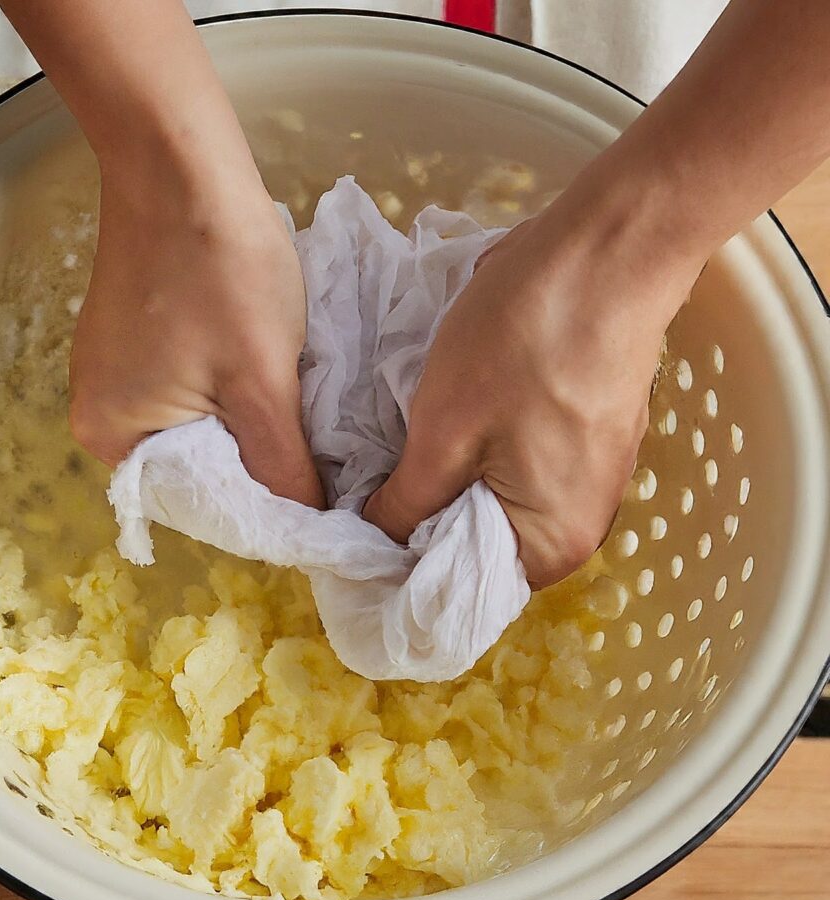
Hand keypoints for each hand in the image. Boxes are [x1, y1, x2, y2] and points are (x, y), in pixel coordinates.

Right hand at [0, 0, 322, 506]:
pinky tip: (262, 370)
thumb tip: (312, 526)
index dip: (265, 505)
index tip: (318, 491)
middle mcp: (101, 418)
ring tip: (293, 402)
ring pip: (200, 430)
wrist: (180, 164)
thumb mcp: (263, 384)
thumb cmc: (219, 272)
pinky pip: (188, 393)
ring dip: (249, 424)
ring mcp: (112, 377)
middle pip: (200, 471)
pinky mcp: (132, 344)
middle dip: (259, 461)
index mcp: (114, 440)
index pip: (204, 507)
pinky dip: (229, 391)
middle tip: (315, 444)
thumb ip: (285, 469)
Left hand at [363, 204, 702, 588]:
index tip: (352, 536)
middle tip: (365, 488)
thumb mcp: (443, 433)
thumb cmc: (523, 345)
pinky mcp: (589, 437)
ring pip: (495, 503)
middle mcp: (580, 527)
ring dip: (447, 484)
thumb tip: (374, 542)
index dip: (400, 564)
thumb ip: (405, 506)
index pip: (458, 588)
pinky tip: (446, 425)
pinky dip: (478, 457)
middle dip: (422, 521)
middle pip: (478, 546)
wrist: (608, 251)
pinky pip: (520, 469)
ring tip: (399, 453)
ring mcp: (591, 480)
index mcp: (550, 545)